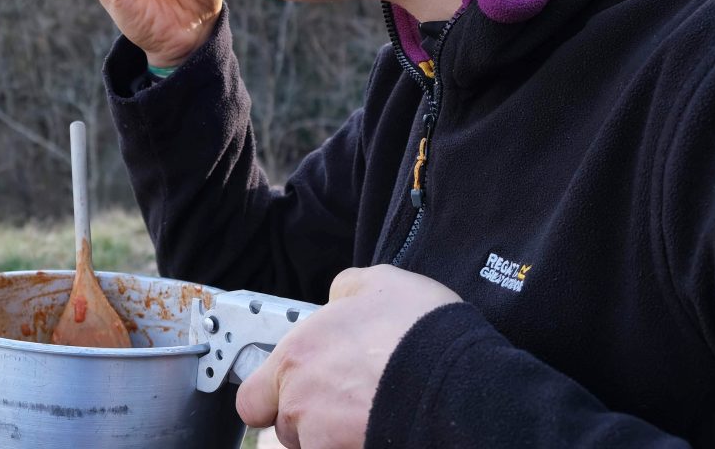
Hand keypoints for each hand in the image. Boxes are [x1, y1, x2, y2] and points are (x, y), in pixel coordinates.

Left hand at [236, 266, 461, 448]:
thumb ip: (343, 293)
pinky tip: (380, 426)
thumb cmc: (420, 330)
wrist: (461, 381)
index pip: (252, 398)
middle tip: (342, 403)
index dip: (271, 398)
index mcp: (296, 356)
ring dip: (332, 436)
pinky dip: (354, 443)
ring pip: (314, 446)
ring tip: (368, 414)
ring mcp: (323, 437)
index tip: (293, 393)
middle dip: (308, 420)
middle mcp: (300, 402)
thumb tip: (336, 300)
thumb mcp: (379, 282)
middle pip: (286, 428)